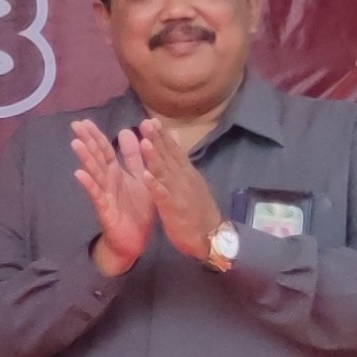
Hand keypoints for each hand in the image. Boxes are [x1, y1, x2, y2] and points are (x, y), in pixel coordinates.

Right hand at [66, 121, 157, 273]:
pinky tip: (79, 174)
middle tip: (75, 125)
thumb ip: (134, 157)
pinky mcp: (104, 209)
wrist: (134, 241)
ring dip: (84, 159)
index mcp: (116, 173)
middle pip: (96, 157)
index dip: (96, 135)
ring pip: (93, 173)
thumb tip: (126, 131)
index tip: (85, 120)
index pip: (104, 150)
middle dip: (87, 141)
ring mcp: (104, 194)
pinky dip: (88, 184)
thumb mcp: (139, 178)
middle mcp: (107, 181)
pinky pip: (96, 195)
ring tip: (75, 144)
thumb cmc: (135, 210)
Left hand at [143, 127, 227, 261]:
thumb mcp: (191, 181)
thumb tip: (176, 137)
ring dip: (155, 158)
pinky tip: (145, 176)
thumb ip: (181, 160)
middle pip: (169, 157)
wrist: (211, 237)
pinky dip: (154, 185)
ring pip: (165, 173)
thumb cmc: (198, 210)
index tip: (151, 120)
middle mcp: (183, 179)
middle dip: (157, 139)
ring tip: (144, 143)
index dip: (162, 136)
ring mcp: (179, 193)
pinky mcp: (174, 209)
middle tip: (146, 122)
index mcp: (185, 173)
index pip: (173, 151)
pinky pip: (162, 196)